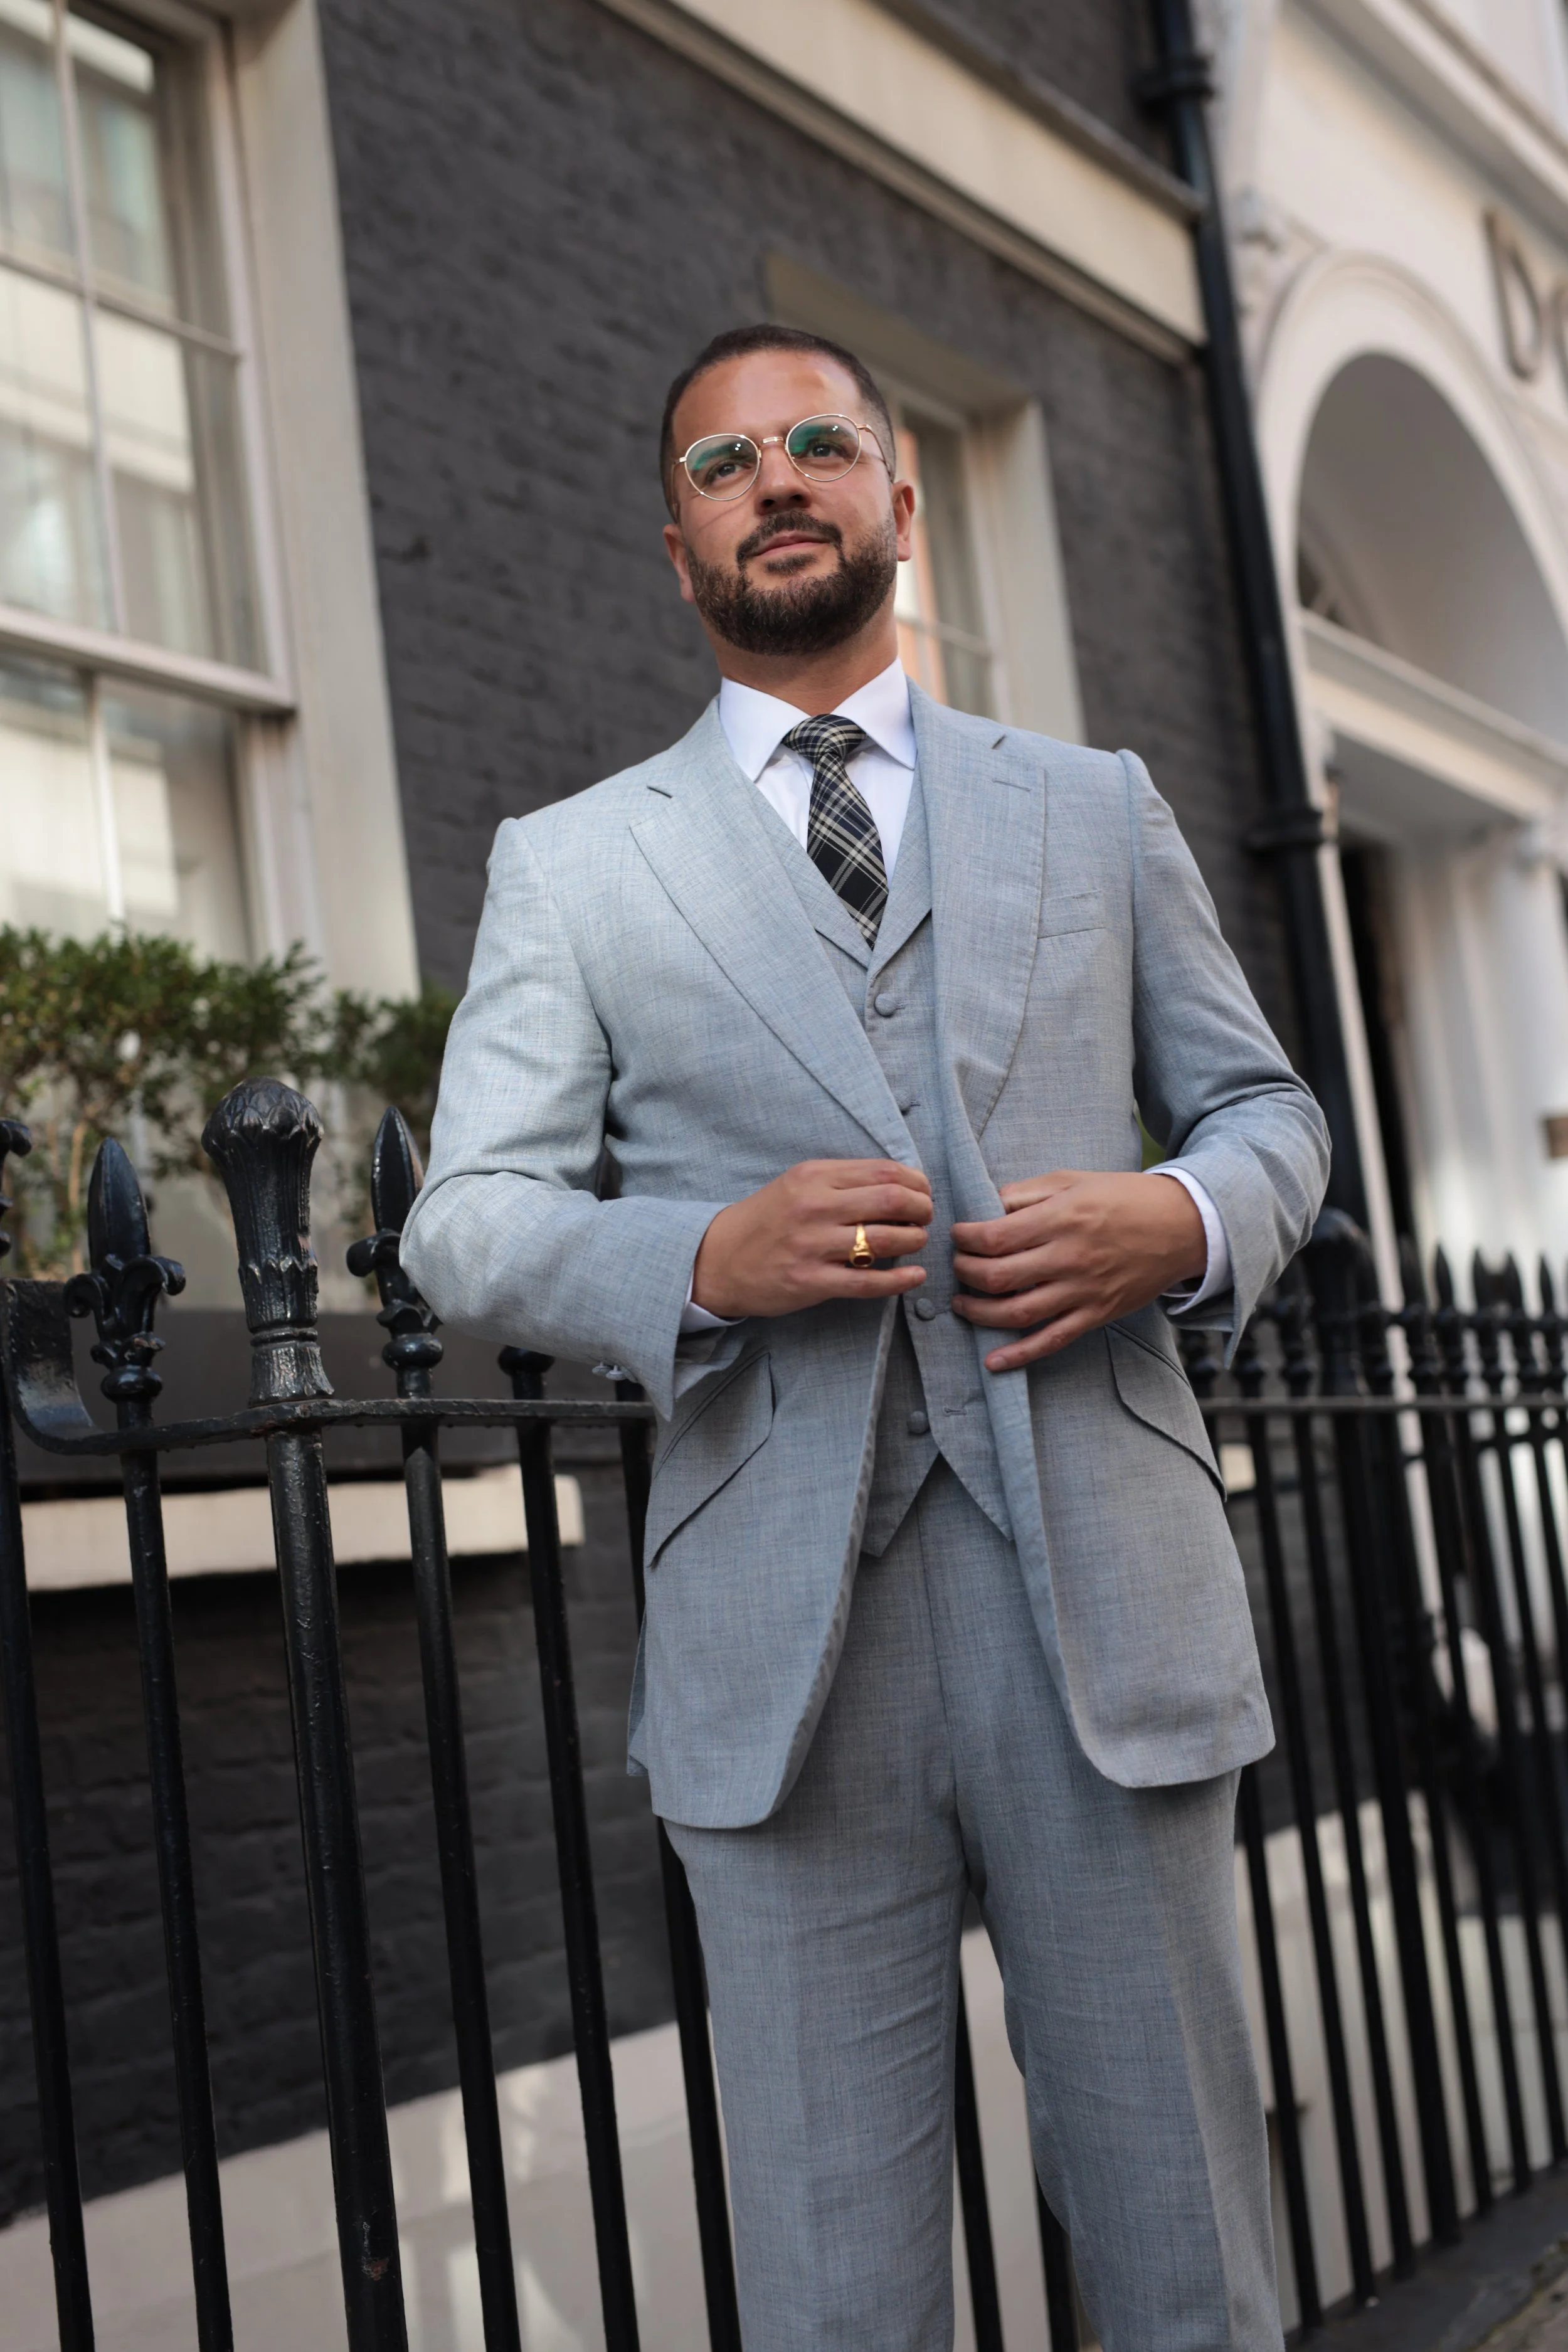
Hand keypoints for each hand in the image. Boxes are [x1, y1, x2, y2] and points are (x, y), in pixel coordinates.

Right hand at [692, 1159, 931, 1319]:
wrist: (718, 1260)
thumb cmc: (766, 1220)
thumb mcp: (798, 1185)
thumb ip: (842, 1181)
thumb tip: (900, 1184)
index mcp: (813, 1176)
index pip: (884, 1171)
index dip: (916, 1182)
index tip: (923, 1192)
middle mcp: (814, 1206)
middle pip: (891, 1200)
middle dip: (921, 1209)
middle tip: (925, 1218)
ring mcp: (812, 1246)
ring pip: (884, 1240)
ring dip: (913, 1241)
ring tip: (917, 1242)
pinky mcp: (811, 1282)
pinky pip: (868, 1282)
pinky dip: (899, 1280)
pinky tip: (914, 1276)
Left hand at [951, 1170, 1204, 1371]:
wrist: (1182, 1225)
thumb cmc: (1124, 1197)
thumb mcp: (1073, 1180)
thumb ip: (1026, 1193)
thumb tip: (985, 1206)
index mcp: (1061, 1218)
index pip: (994, 1237)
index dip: (964, 1239)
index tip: (957, 1235)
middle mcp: (1069, 1258)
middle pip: (997, 1277)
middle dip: (964, 1273)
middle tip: (956, 1266)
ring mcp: (1083, 1291)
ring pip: (1017, 1313)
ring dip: (979, 1312)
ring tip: (962, 1304)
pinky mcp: (1096, 1314)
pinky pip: (1052, 1340)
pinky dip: (1020, 1355)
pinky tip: (994, 1361)